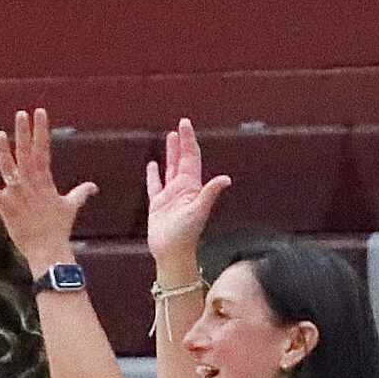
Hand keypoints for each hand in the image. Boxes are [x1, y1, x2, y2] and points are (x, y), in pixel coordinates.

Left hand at [0, 108, 98, 275]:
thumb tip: (93, 187)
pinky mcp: (6, 207)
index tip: (39, 113)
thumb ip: (80, 193)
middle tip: (21, 114)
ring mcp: (17, 194)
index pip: (43, 150)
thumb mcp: (70, 207)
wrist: (47, 249)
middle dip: (24, 133)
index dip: (40, 131)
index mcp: (44, 181)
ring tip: (0, 134)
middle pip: (26, 153)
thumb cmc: (59, 228)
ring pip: (8, 168)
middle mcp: (30, 184)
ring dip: (4, 151)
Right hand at [143, 117, 231, 267]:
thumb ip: (210, 193)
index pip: (191, 157)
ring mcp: (170, 196)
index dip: (189, 140)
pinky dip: (153, 174)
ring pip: (169, 168)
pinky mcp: (157, 204)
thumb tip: (226, 179)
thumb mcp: (198, 211)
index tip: (185, 124)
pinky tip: (152, 165)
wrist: (172, 254)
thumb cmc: (186, 235)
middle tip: (181, 125)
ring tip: (170, 137)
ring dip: (170, 153)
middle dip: (182, 142)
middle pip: (182, 159)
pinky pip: (155, 184)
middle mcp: (182, 189)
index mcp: (192, 187)